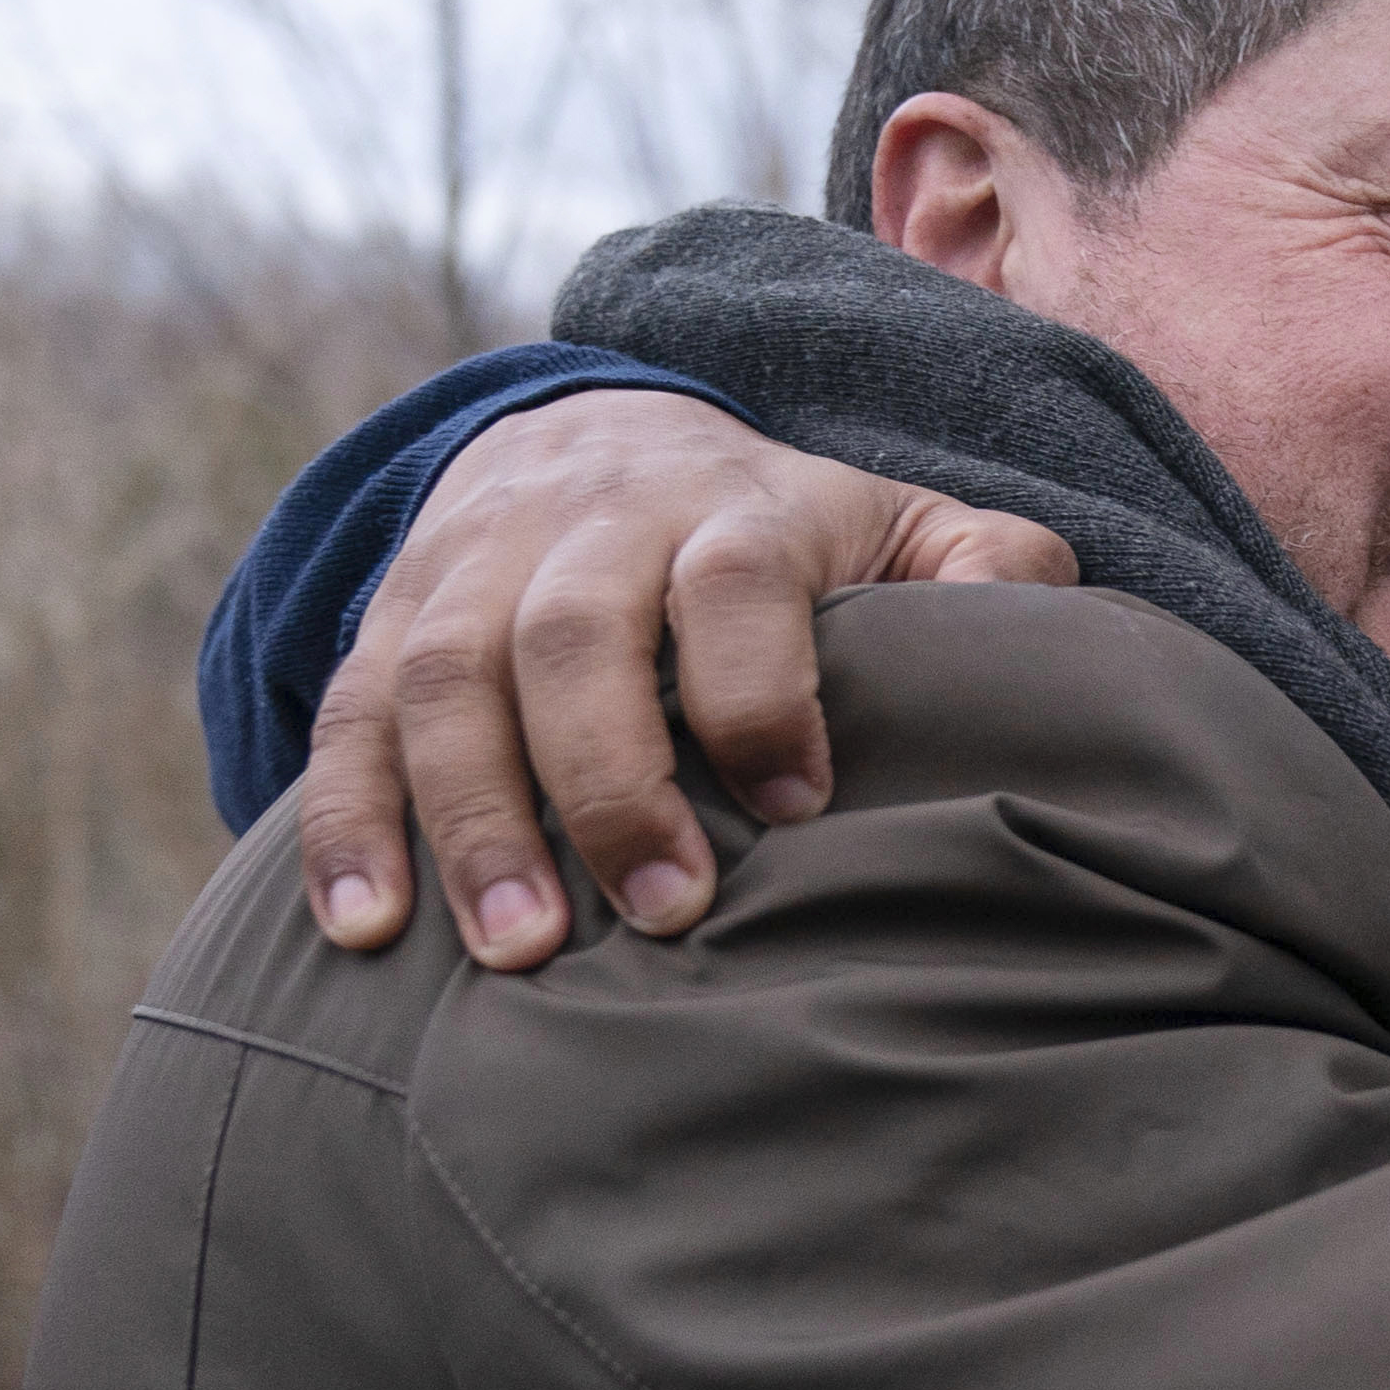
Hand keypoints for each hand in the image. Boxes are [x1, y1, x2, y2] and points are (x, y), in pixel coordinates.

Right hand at [304, 389, 1073, 964]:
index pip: (734, 580)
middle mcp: (588, 527)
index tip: (796, 805)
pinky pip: (347, 715)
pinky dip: (345, 823)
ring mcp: (476, 571)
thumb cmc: (780, 536)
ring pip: (447, 678)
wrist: (595, 438)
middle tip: (659, 913)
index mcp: (729, 509)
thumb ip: (985, 572)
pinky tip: (359, 930)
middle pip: (574, 634)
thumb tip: (1045, 626)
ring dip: (469, 818)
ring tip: (511, 951)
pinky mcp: (391, 620)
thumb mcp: (897, 524)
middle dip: (609, 779)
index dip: (757, 686)